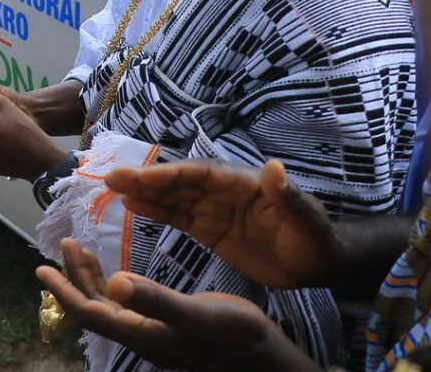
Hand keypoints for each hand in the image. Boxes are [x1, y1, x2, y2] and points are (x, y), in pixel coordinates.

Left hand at [39, 239, 317, 371]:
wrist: (266, 358)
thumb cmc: (235, 336)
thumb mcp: (196, 314)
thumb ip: (155, 300)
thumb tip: (113, 282)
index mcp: (141, 335)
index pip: (90, 313)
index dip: (64, 292)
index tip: (40, 268)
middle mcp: (141, 335)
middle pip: (94, 307)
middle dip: (73, 277)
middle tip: (63, 243)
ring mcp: (152, 331)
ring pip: (109, 304)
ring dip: (90, 277)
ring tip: (78, 247)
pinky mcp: (166, 325)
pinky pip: (127, 303)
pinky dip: (112, 282)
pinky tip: (111, 268)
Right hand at [103, 159, 342, 289]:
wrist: (320, 264)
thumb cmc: (316, 240)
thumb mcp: (306, 220)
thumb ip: (288, 196)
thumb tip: (275, 167)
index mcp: (241, 183)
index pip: (199, 174)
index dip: (169, 174)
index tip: (139, 177)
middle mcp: (222, 192)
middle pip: (179, 183)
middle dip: (146, 180)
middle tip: (111, 177)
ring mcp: (215, 210)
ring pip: (173, 198)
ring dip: (145, 193)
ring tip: (113, 189)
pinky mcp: (211, 230)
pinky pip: (179, 217)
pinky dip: (156, 211)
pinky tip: (132, 207)